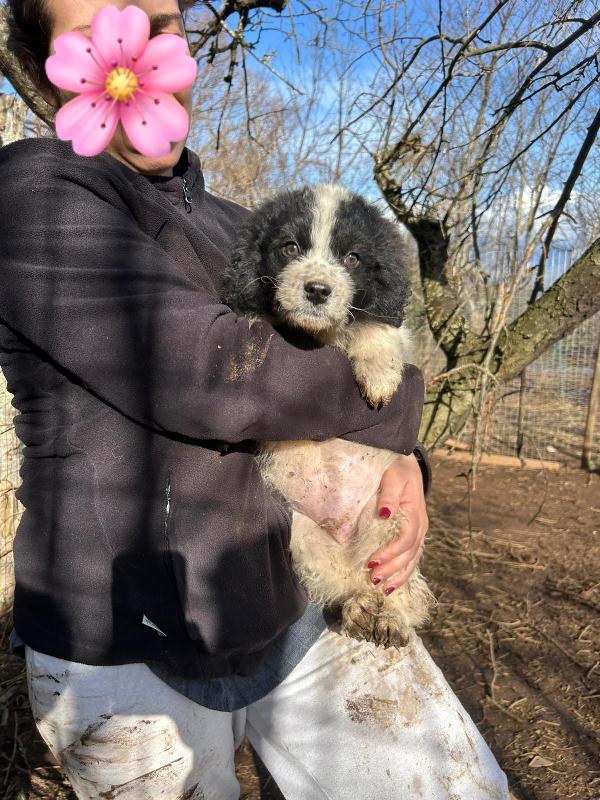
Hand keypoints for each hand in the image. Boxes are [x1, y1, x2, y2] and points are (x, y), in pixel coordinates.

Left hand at [367, 453, 427, 593]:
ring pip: (413, 559)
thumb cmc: (397, 470)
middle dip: (392, 569)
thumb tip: (384, 514)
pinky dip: (404, 572)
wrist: (407, 464)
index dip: (390, 553)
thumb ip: (389, 495)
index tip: (372, 562)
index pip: (405, 539)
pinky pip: (412, 557)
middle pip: (409, 554)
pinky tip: (393, 584)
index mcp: (415, 513)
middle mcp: (421, 525)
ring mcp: (419, 532)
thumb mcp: (393, 477)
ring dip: (399, 576)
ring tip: (384, 589)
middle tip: (373, 579)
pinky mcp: (415, 535)